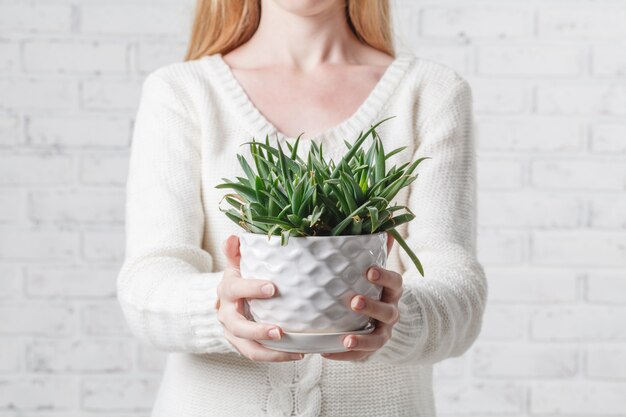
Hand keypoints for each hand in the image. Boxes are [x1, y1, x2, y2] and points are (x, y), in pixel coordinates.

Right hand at [216, 235, 304, 361]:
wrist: (225, 303)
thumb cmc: (238, 281)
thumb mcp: (236, 265)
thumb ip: (236, 252)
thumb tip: (235, 237)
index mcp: (226, 291)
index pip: (235, 289)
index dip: (252, 288)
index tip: (273, 288)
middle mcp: (226, 314)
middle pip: (238, 326)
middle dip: (258, 330)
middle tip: (279, 331)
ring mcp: (232, 334)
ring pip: (247, 348)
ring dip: (270, 352)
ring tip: (294, 351)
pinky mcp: (242, 346)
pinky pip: (257, 355)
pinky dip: (277, 357)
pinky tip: (298, 354)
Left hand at [321, 232, 401, 360]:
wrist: (381, 319)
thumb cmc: (369, 287)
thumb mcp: (372, 269)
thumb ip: (370, 248)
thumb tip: (370, 221)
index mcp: (392, 291)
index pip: (395, 282)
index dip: (384, 277)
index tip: (368, 271)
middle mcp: (391, 312)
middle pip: (388, 311)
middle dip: (372, 306)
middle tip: (353, 301)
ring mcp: (383, 332)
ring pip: (378, 338)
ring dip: (363, 339)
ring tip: (347, 339)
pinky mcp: (370, 350)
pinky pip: (360, 356)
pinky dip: (344, 356)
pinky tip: (326, 353)